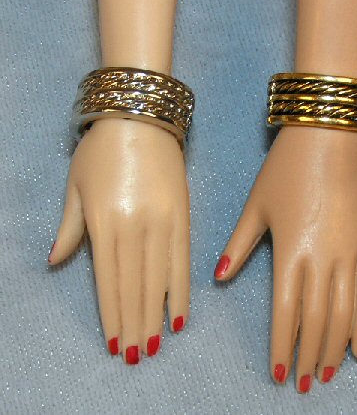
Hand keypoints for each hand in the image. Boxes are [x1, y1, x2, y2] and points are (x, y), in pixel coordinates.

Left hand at [48, 118, 189, 363]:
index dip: (111, 314)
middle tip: (136, 355)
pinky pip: (183, 260)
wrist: (141, 117)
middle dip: (134, 323)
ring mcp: (164, 221)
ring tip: (156, 343)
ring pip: (159, 278)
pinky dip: (181, 290)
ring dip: (156, 314)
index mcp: (105, 220)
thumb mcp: (75, 185)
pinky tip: (179, 312)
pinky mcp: (184, 215)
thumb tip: (57, 262)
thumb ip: (70, 228)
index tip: (115, 342)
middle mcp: (136, 226)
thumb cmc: (102, 150)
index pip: (108, 279)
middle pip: (135, 285)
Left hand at [215, 126, 356, 391]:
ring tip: (327, 373)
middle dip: (307, 356)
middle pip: (316, 321)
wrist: (328, 134)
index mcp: (289, 251)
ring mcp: (350, 252)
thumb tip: (219, 277)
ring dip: (334, 347)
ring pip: (344, 314)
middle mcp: (322, 259)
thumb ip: (238, 245)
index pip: (285, 312)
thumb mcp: (255, 205)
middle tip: (302, 383)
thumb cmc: (286, 168)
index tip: (278, 372)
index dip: (282, 345)